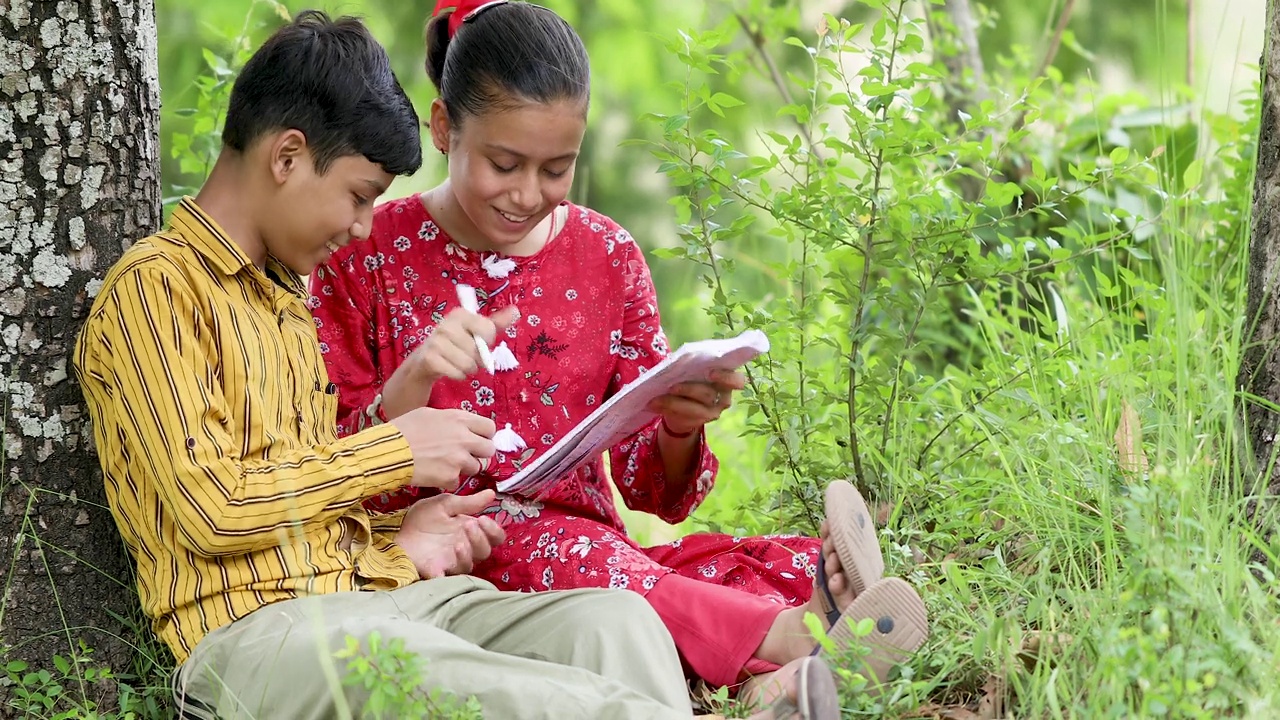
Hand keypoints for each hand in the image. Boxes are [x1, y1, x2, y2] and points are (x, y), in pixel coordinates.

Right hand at [381, 306, 518, 418]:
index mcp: (460, 314)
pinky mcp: (429, 359)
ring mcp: (435, 342)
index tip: (479, 341)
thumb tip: (516, 311)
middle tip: (468, 357)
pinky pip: (457, 373)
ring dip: (468, 369)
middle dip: (478, 359)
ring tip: (460, 364)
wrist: (424, 361)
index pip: (488, 329)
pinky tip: (451, 371)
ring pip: (468, 364)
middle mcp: (445, 325)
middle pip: (478, 350)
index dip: (488, 341)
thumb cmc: (455, 344)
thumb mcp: (475, 332)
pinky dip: (458, 376)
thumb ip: (496, 323)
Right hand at [390, 408, 495, 489]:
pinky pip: (457, 481)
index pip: (489, 428)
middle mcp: (464, 438)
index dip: (484, 435)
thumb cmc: (403, 430)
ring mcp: (459, 459)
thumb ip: (452, 420)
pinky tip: (434, 473)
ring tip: (444, 464)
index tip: (477, 439)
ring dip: (463, 468)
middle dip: (479, 453)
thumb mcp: (429, 414)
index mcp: (459, 419)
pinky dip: (448, 480)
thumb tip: (462, 426)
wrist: (388, 452)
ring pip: (475, 467)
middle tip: (466, 455)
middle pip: (489, 450)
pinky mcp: (450, 476)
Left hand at [395, 490, 506, 578]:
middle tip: (469, 525)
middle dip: (480, 539)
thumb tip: (491, 493)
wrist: (398, 530)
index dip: (494, 530)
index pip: (494, 536)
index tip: (483, 519)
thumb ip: (468, 502)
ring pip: (469, 565)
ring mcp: (452, 562)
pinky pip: (446, 579)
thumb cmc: (424, 518)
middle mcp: (466, 548)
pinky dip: (446, 577)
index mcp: (471, 532)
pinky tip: (443, 568)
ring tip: (458, 544)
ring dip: (467, 555)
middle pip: (485, 552)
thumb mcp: (445, 505)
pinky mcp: (436, 571)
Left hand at [647, 368, 745, 436]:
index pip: (737, 381)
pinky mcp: (699, 422)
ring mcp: (712, 413)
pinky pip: (682, 416)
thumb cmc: (693, 379)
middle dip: (689, 389)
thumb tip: (681, 359)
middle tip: (672, 386)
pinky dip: (666, 409)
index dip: (727, 377)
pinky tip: (653, 404)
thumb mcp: (695, 371)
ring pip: (694, 409)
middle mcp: (724, 399)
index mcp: (727, 382)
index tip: (711, 373)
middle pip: (708, 394)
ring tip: (656, 398)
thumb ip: (695, 365)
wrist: (687, 404)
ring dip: (673, 402)